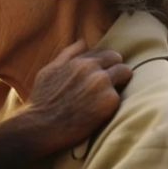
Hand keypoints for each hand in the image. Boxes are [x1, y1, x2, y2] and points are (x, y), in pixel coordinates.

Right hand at [26, 40, 131, 154]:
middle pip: (118, 60)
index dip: (103, 64)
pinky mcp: (110, 101)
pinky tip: (101, 110)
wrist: (41, 126)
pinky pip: (120, 95)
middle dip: (116, 69)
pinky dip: (113, 102)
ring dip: (119, 83)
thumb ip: (67, 55)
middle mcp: (93, 68)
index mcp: (79, 60)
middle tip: (109, 84)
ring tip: (107, 96)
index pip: (103, 53)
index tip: (100, 74)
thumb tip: (82, 41)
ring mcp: (102, 83)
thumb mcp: (49, 71)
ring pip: (125, 73)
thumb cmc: (42, 100)